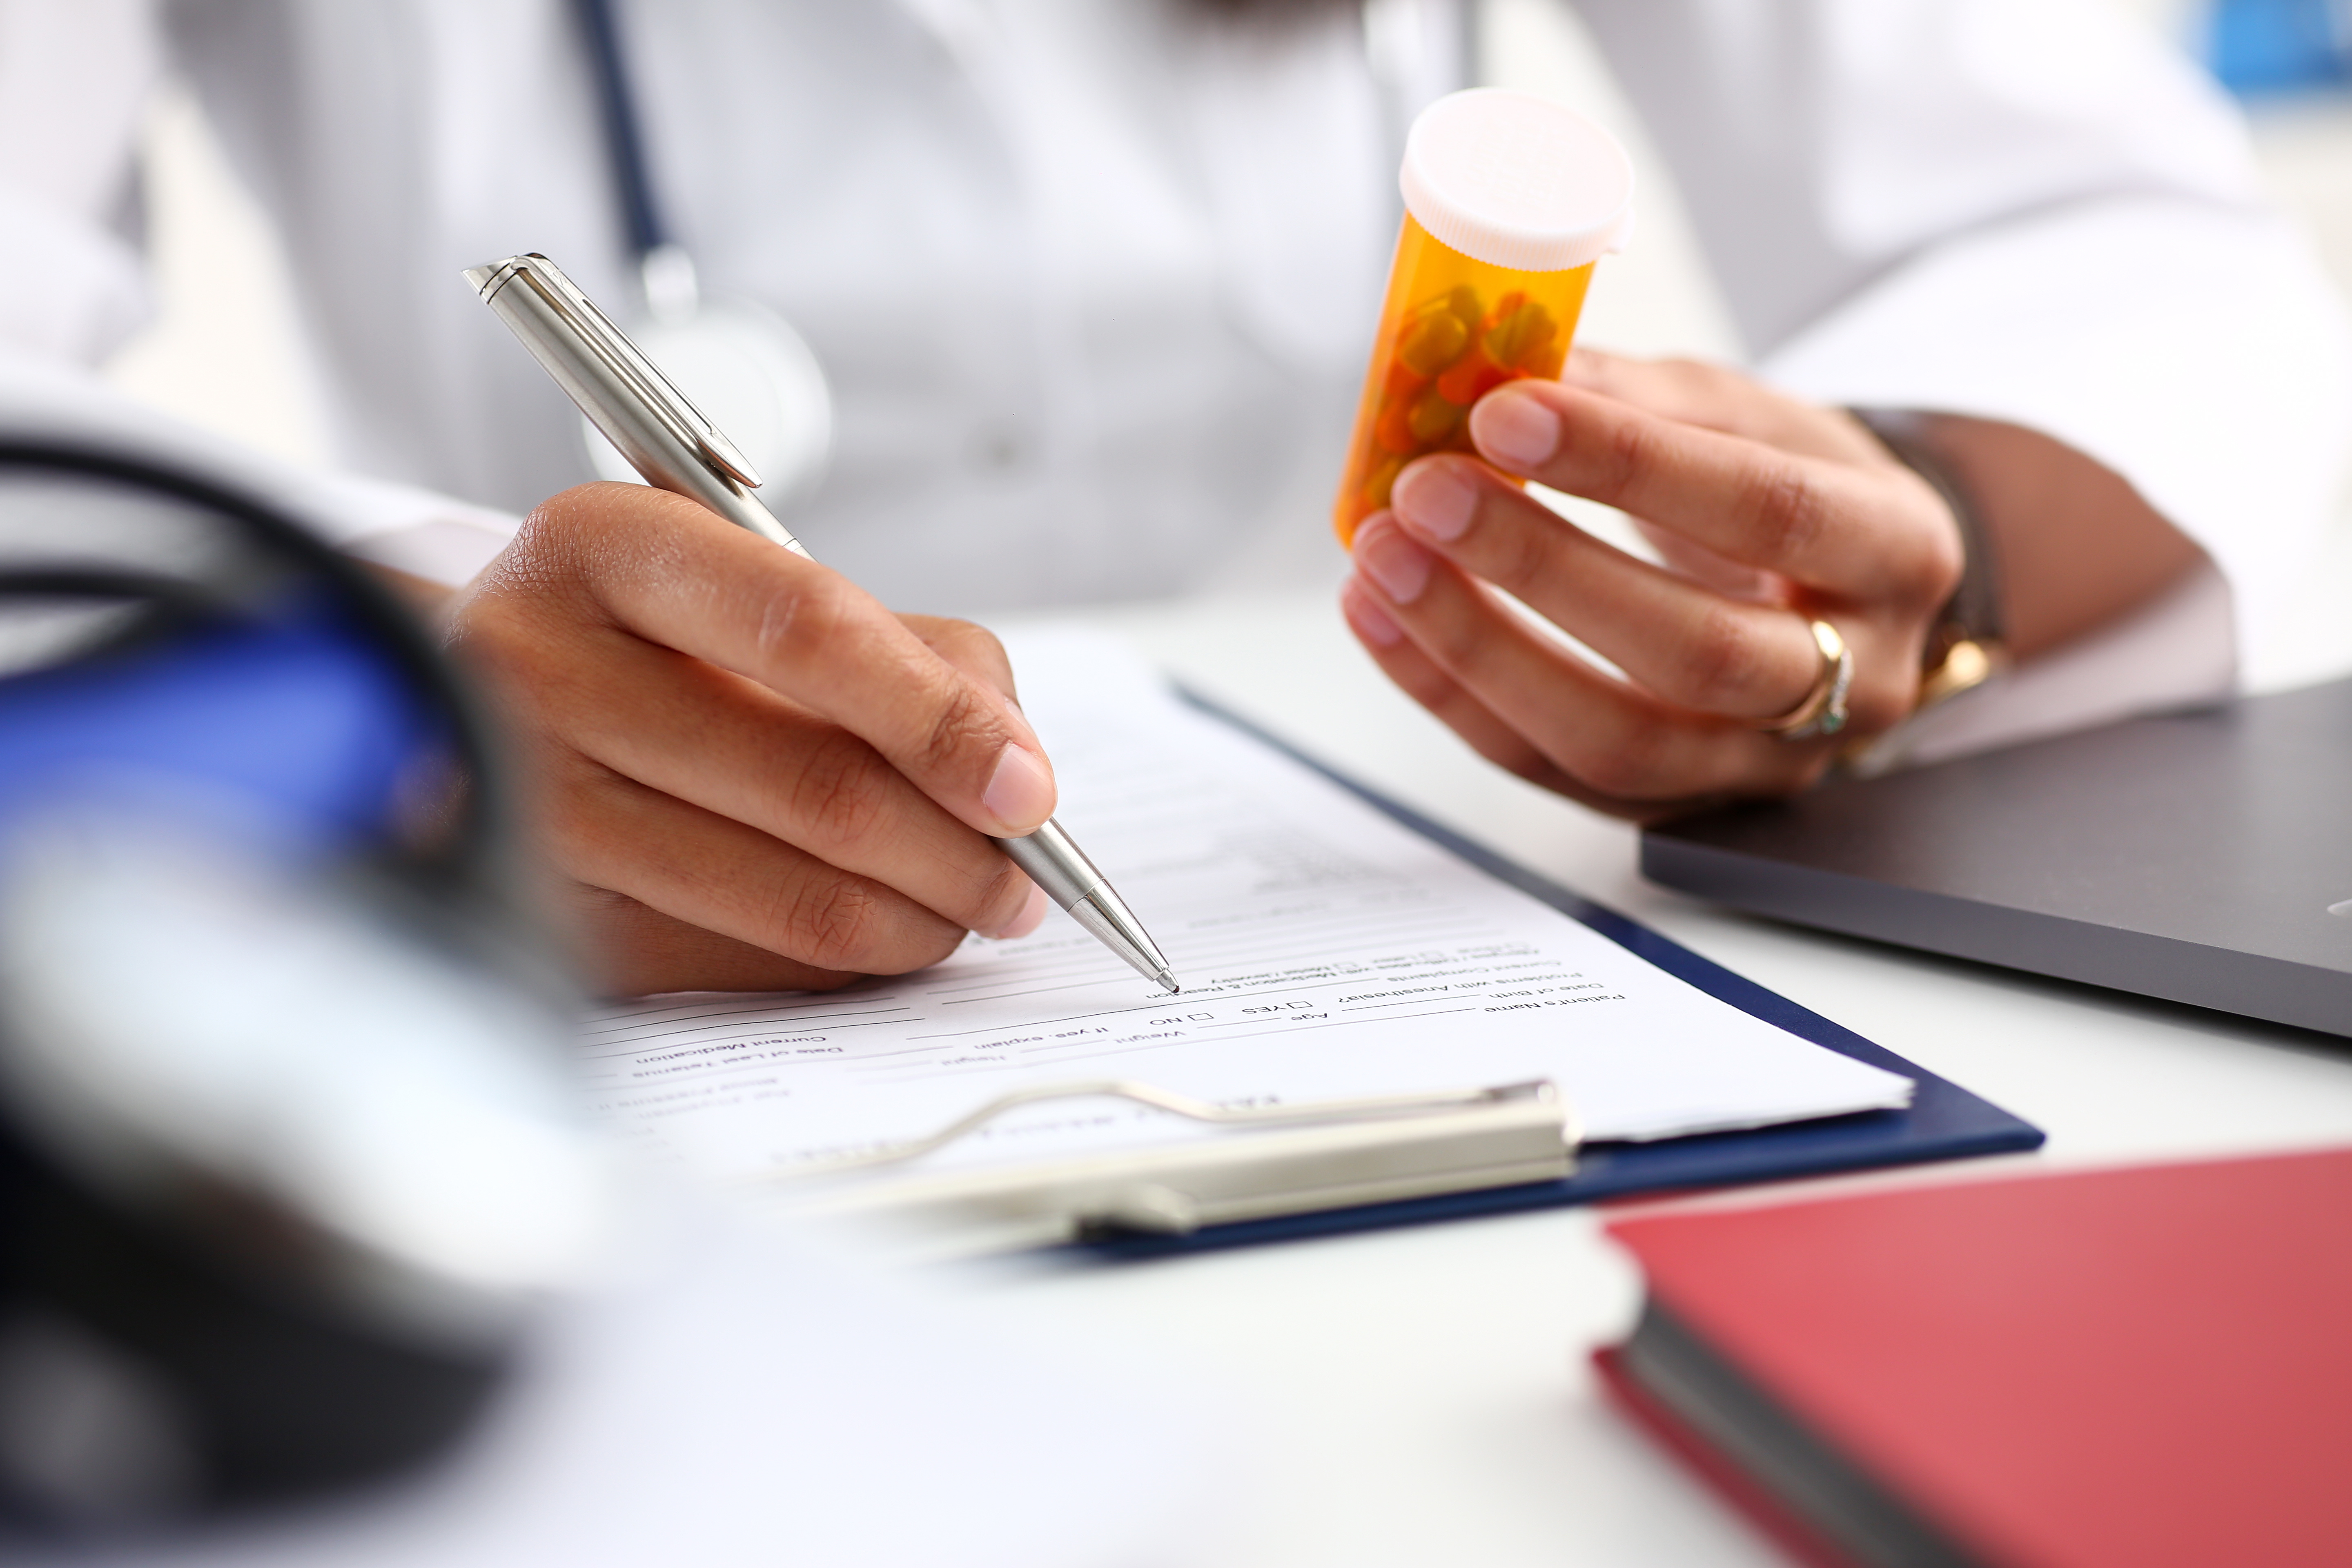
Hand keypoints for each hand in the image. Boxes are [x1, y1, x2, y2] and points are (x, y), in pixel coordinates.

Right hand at [443, 483, 1051, 994]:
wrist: (479, 696)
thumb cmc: (653, 637)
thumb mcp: (758, 582)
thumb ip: (909, 650)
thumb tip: (1016, 775)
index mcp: (601, 544)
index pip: (805, 629)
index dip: (938, 718)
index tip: (1030, 787)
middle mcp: (538, 666)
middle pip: (815, 785)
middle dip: (960, 849)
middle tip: (1029, 876)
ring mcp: (529, 801)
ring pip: (791, 894)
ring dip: (919, 917)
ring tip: (975, 906)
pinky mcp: (548, 913)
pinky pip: (744, 960)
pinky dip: (845, 956)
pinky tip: (884, 930)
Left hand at [1339, 351, 1963, 819]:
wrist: (1843, 598)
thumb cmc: (1791, 489)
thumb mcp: (1753, 415)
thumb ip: (1641, 393)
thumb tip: (1500, 367)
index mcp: (1894, 552)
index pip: (1767, 511)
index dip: (1629, 464)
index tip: (1504, 413)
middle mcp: (1852, 679)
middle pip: (1692, 649)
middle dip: (1541, 568)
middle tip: (1425, 492)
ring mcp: (1762, 764)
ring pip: (1613, 738)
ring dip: (1475, 649)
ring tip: (1382, 561)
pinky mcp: (1674, 807)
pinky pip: (1545, 769)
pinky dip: (1447, 693)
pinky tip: (1379, 617)